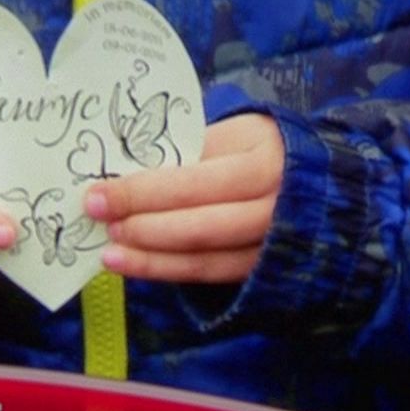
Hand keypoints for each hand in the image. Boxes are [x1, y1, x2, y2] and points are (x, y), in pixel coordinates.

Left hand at [85, 113, 284, 283]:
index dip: (142, 193)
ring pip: (204, 258)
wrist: (311, 178)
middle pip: (199, 226)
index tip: (98, 195)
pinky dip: (170, 272)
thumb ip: (186, 154)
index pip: (194, 183)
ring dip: (151, 258)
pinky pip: (211, 274)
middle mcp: (275, 209)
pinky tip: (138, 266)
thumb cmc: (259, 148)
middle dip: (142, 228)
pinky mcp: (261, 269)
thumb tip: (122, 174)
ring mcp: (272, 245)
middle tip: (101, 224)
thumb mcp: (231, 135)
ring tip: (110, 254)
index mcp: (265, 163)